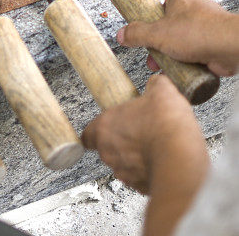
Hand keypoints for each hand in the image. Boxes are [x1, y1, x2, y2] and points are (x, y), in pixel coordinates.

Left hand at [82, 75, 207, 193]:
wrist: (183, 158)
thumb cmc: (166, 126)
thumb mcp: (162, 91)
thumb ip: (155, 85)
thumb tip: (158, 83)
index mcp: (106, 127)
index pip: (88, 133)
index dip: (98, 129)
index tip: (109, 125)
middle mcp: (110, 152)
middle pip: (107, 147)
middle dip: (122, 140)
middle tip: (139, 132)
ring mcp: (125, 172)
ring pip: (123, 164)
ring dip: (135, 157)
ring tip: (154, 146)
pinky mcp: (141, 188)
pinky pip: (140, 178)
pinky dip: (149, 171)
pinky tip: (162, 160)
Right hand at [117, 0, 238, 76]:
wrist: (230, 46)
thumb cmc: (198, 32)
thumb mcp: (157, 34)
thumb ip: (137, 34)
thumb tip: (122, 34)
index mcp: (180, 0)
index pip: (160, 11)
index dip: (151, 26)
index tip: (145, 39)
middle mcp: (194, 11)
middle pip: (170, 30)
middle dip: (161, 48)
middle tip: (154, 60)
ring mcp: (206, 28)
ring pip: (183, 45)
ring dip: (174, 58)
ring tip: (167, 70)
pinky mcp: (215, 44)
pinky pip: (196, 55)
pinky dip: (189, 64)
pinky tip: (183, 73)